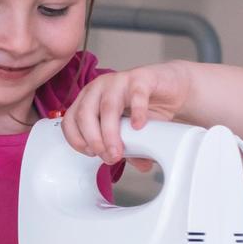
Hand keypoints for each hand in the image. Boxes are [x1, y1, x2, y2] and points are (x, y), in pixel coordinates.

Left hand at [58, 63, 193, 161]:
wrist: (172, 87)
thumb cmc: (146, 106)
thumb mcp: (133, 131)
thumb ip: (131, 147)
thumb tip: (138, 165)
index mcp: (90, 99)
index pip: (70, 119)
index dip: (76, 139)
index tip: (90, 153)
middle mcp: (100, 88)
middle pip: (85, 114)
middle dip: (93, 140)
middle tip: (108, 156)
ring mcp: (120, 81)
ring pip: (107, 106)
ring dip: (110, 133)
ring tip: (118, 150)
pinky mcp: (142, 78)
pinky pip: (136, 94)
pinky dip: (137, 112)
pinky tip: (139, 126)